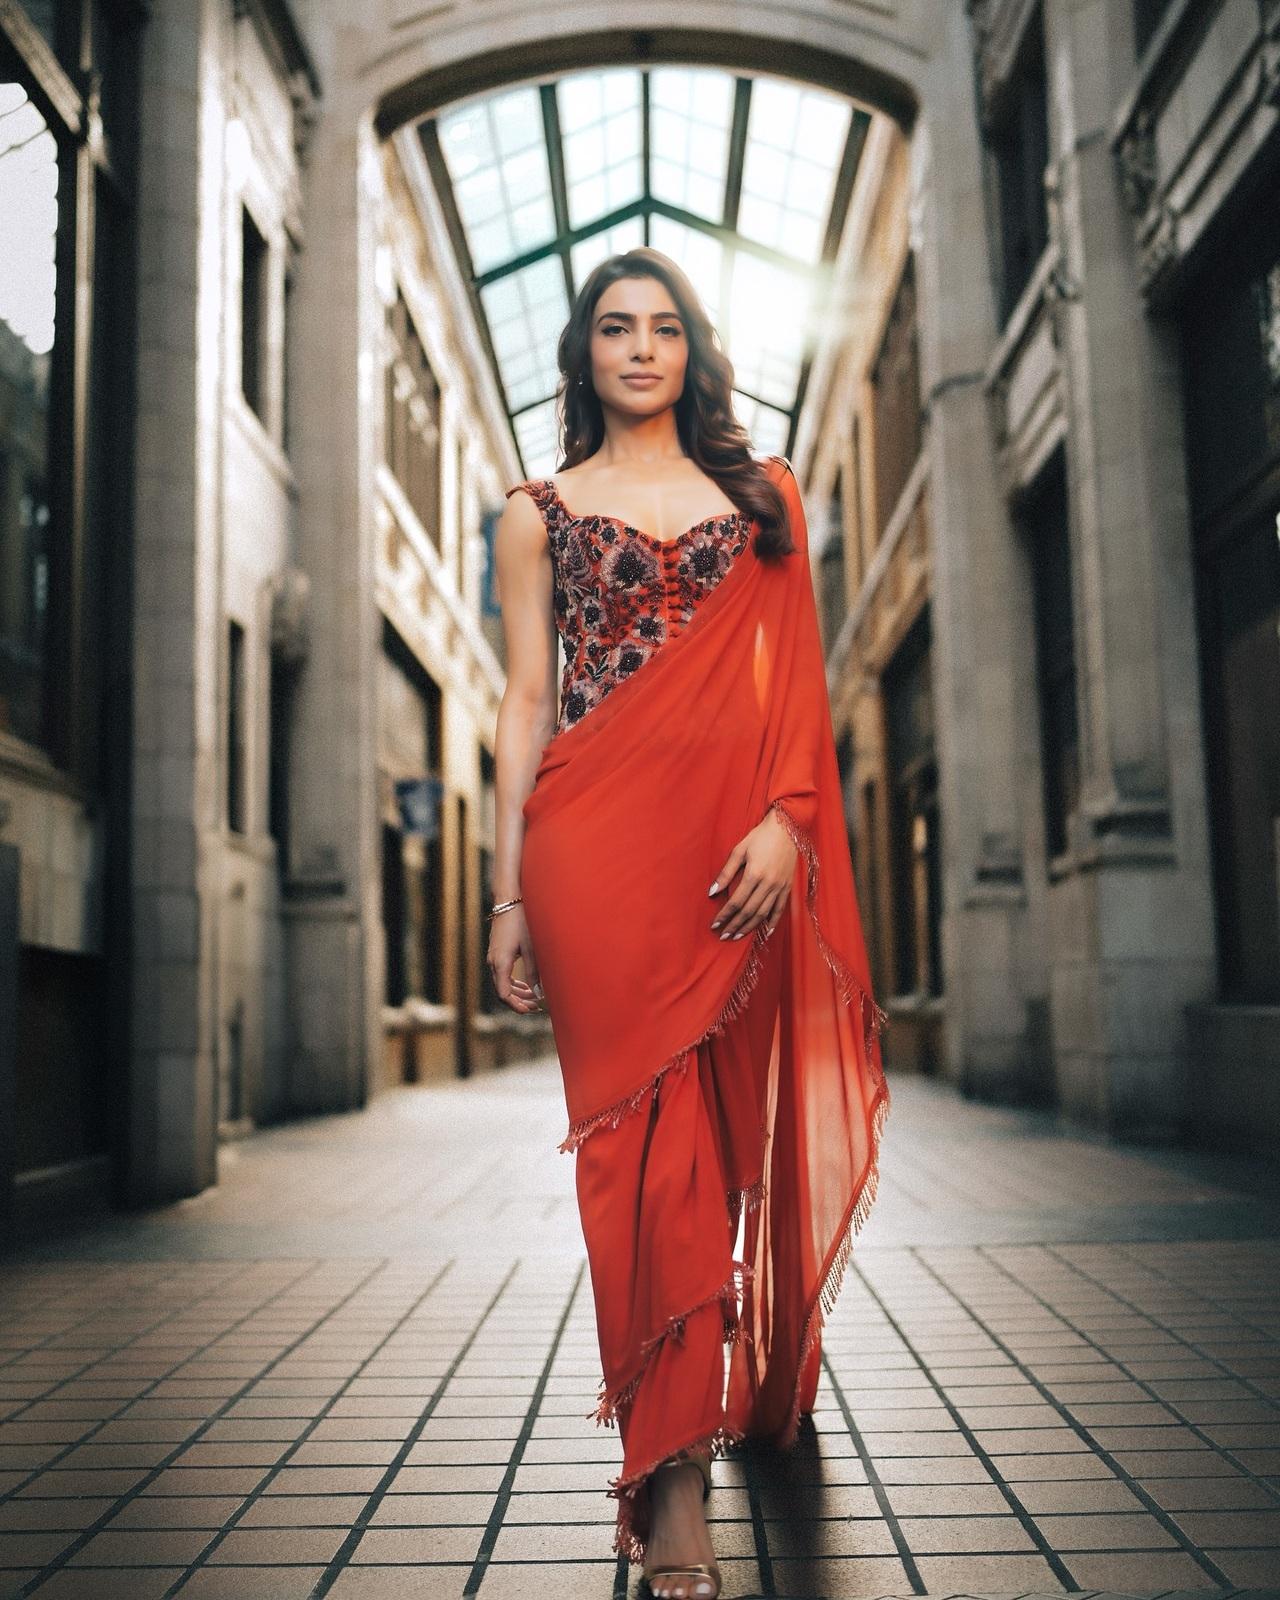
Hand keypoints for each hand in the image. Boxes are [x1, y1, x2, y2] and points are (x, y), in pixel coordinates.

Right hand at [487, 906, 544, 1012]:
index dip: (516, 1006)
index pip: (504, 994)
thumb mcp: (532, 948)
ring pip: (502, 983)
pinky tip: (526, 984)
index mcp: (500, 963)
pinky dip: (513, 983)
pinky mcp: (496, 952)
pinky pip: (502, 974)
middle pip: (502, 991)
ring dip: (517, 993)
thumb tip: (538, 994)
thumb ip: (534, 972)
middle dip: (519, 1001)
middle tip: (536, 1006)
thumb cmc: (522, 922)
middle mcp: (493, 962)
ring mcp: (493, 957)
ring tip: (534, 998)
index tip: (530, 1010)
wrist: (509, 900)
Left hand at [708, 808, 797, 940]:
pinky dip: (772, 922)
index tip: (715, 925)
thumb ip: (726, 873)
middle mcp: (768, 884)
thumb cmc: (760, 837)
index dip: (725, 915)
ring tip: (737, 936)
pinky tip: (765, 932)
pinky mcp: (788, 887)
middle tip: (723, 936)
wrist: (786, 828)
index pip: (736, 902)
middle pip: (748, 911)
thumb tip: (711, 892)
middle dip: (734, 925)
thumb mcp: (739, 850)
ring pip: (763, 914)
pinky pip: (780, 909)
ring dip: (749, 927)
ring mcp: (780, 887)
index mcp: (754, 874)